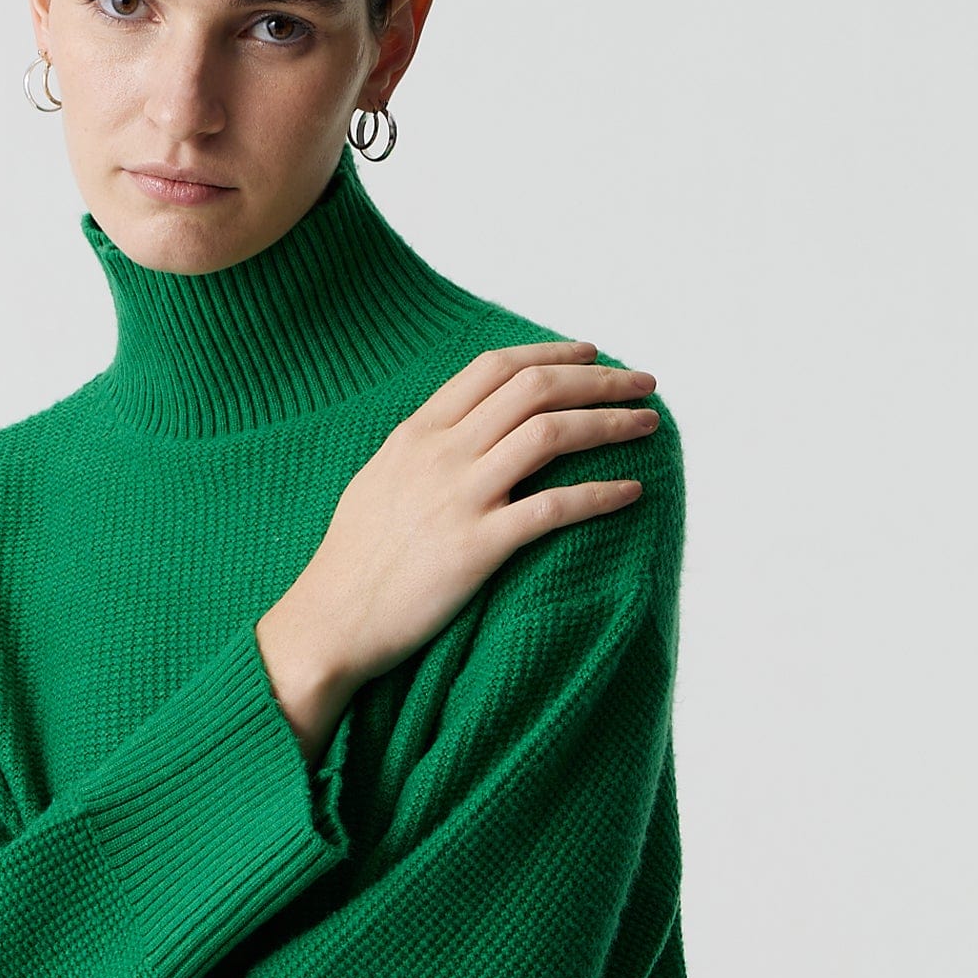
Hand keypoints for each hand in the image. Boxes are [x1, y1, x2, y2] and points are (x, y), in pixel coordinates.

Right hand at [257, 342, 659, 760]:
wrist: (329, 624)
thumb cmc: (351, 563)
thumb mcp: (378, 483)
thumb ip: (421, 452)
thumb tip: (457, 434)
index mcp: (417, 433)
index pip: (494, 367)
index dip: (551, 353)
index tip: (591, 354)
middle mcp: (441, 454)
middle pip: (534, 389)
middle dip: (599, 378)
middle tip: (644, 382)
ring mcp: (460, 498)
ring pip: (551, 434)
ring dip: (610, 422)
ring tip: (649, 424)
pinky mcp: (477, 549)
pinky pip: (553, 508)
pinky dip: (600, 495)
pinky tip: (632, 493)